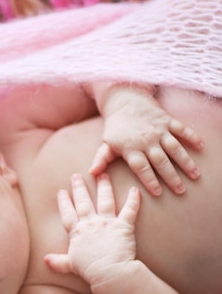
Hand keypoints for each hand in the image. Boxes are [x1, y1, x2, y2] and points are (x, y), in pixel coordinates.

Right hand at [45, 173, 140, 284]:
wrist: (109, 272)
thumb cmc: (90, 270)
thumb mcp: (70, 265)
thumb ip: (58, 261)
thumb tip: (45, 260)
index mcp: (77, 232)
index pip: (68, 214)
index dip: (64, 202)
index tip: (61, 192)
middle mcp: (91, 224)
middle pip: (83, 202)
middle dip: (79, 187)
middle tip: (76, 176)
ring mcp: (107, 223)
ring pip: (105, 200)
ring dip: (104, 186)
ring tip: (103, 174)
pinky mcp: (124, 226)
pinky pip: (130, 210)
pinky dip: (133, 200)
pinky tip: (134, 190)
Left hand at [89, 87, 203, 195]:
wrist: (124, 100)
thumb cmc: (115, 127)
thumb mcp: (106, 144)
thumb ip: (101, 159)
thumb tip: (92, 174)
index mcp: (131, 149)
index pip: (142, 168)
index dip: (150, 180)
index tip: (158, 192)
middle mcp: (146, 141)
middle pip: (161, 161)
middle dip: (171, 177)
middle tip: (181, 190)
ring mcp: (158, 130)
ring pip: (174, 147)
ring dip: (185, 161)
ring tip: (194, 175)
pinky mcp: (167, 120)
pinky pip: (182, 129)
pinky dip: (192, 137)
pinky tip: (201, 147)